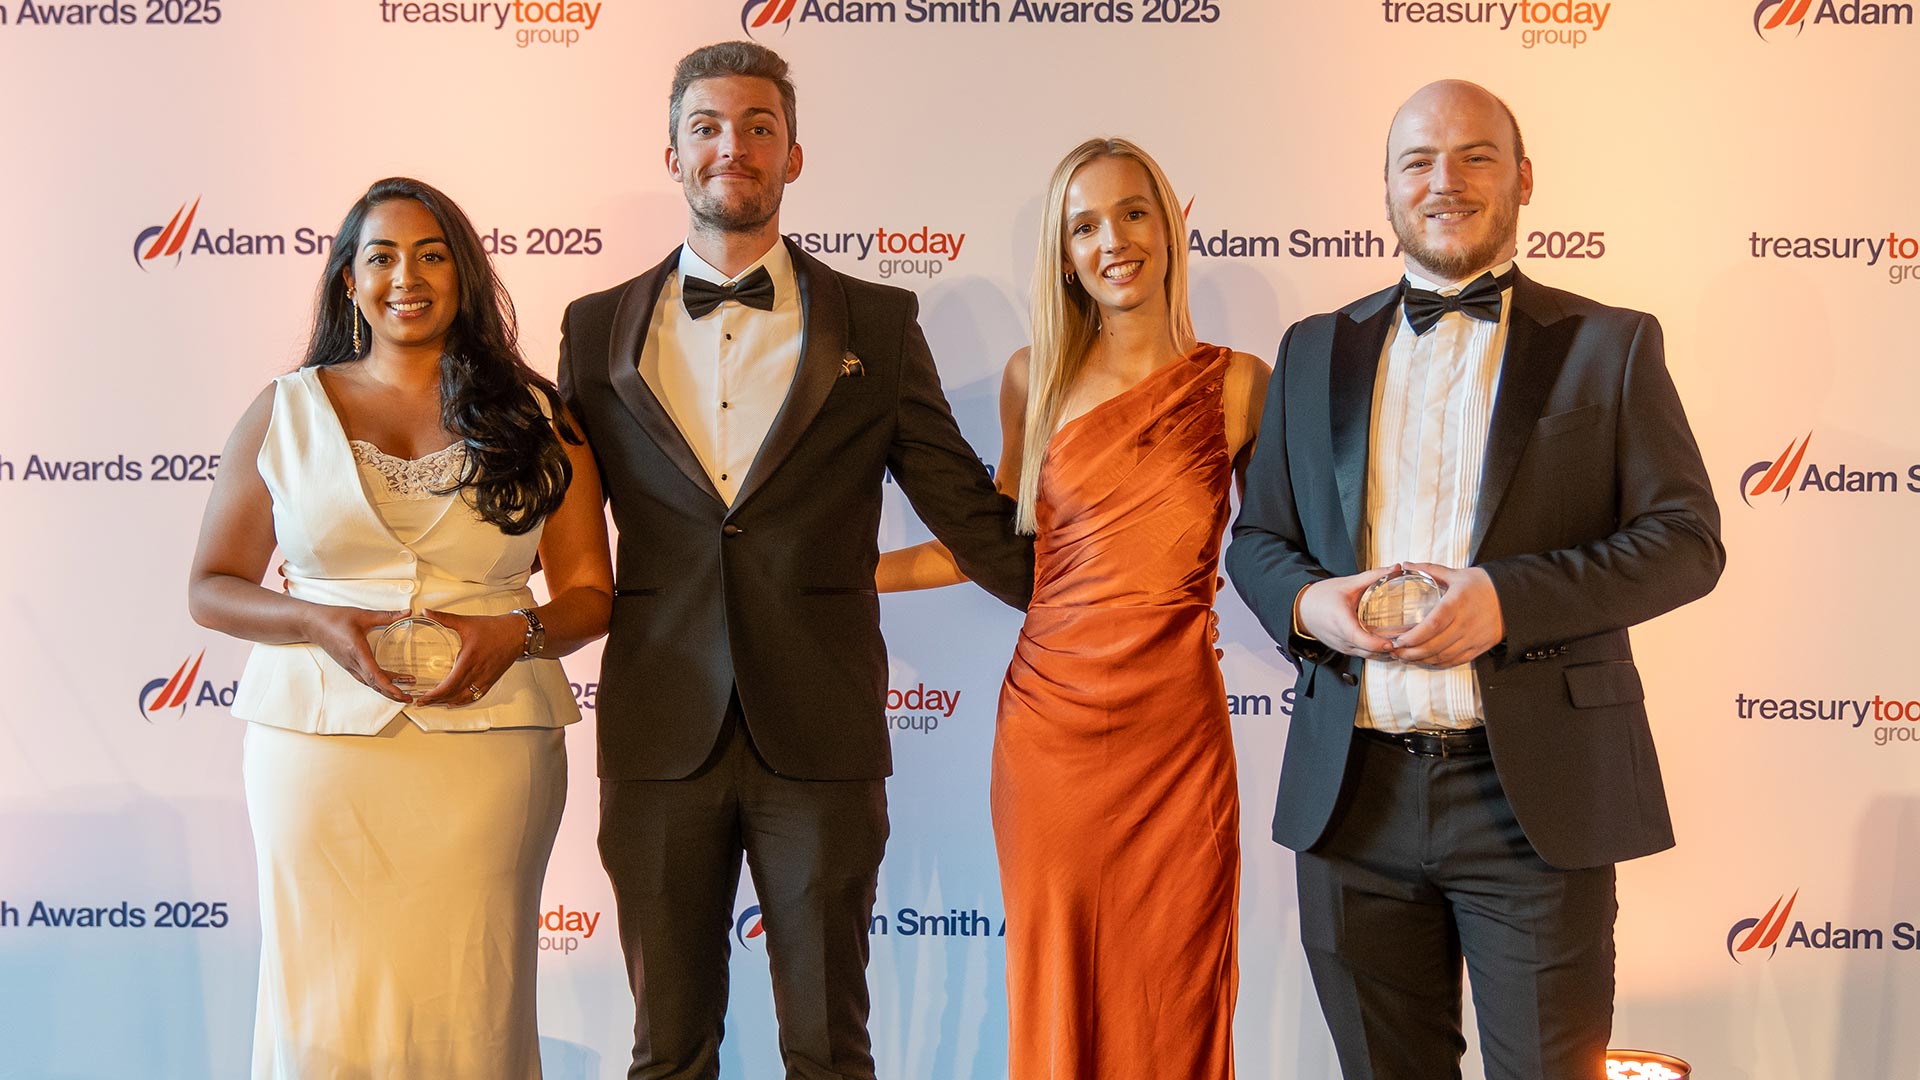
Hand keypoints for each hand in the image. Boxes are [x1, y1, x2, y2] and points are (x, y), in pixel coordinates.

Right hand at [302, 604, 411, 701]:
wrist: (313, 624)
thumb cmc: (335, 619)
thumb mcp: (363, 615)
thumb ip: (387, 616)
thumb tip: (407, 612)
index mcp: (357, 651)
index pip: (374, 674)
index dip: (389, 685)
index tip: (401, 692)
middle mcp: (353, 662)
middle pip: (374, 684)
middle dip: (392, 693)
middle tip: (409, 697)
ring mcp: (349, 665)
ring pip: (369, 683)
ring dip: (386, 689)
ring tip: (402, 692)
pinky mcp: (348, 665)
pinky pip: (364, 678)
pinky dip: (377, 683)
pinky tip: (388, 682)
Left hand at [409, 610, 526, 707]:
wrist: (517, 633)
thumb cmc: (494, 628)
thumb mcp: (466, 622)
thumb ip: (444, 618)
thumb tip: (427, 612)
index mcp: (469, 660)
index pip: (450, 684)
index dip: (435, 694)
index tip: (424, 695)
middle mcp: (477, 672)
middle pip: (454, 694)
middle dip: (436, 700)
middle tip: (423, 701)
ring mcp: (485, 679)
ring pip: (464, 697)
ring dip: (448, 702)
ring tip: (435, 702)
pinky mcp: (490, 680)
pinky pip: (476, 696)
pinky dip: (463, 701)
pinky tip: (455, 701)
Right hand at [1296, 565, 1400, 659]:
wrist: (1302, 609)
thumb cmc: (1321, 596)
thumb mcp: (1347, 583)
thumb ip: (1373, 577)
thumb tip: (1395, 569)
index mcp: (1340, 621)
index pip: (1359, 639)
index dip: (1376, 644)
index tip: (1391, 643)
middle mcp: (1341, 638)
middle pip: (1368, 651)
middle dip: (1387, 649)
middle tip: (1406, 641)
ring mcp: (1342, 647)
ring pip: (1367, 656)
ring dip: (1383, 652)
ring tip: (1400, 643)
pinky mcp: (1344, 649)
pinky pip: (1363, 655)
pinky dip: (1376, 651)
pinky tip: (1387, 643)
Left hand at [1387, 563, 1504, 669]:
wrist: (1511, 597)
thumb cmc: (1482, 585)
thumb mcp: (1456, 574)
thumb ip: (1429, 570)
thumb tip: (1406, 564)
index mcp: (1457, 604)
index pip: (1433, 625)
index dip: (1414, 636)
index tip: (1399, 639)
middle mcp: (1465, 624)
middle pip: (1435, 645)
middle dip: (1411, 652)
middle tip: (1395, 651)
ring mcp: (1472, 638)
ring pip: (1443, 656)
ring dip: (1421, 660)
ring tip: (1404, 657)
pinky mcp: (1478, 648)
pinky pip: (1455, 661)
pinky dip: (1437, 663)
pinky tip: (1424, 660)